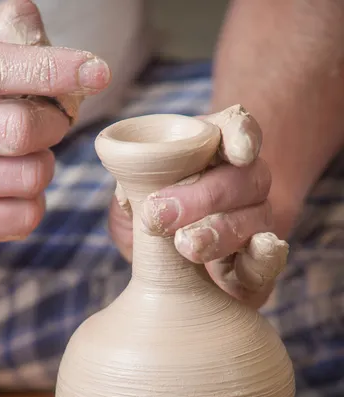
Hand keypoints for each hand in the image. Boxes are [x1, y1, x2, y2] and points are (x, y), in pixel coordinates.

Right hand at [0, 0, 109, 259]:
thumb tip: (30, 24)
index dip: (51, 69)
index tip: (97, 72)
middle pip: (19, 128)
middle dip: (52, 124)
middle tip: (53, 121)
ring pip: (30, 175)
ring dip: (43, 164)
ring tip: (23, 156)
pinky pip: (26, 215)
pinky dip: (33, 200)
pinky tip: (13, 187)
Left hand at [109, 105, 287, 307]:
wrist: (164, 261)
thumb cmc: (150, 211)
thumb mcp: (133, 194)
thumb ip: (131, 187)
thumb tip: (129, 194)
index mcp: (214, 151)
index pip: (237, 130)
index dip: (241, 136)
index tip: (238, 150)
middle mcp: (244, 183)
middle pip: (246, 179)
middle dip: (205, 196)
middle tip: (159, 216)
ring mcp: (256, 222)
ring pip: (256, 219)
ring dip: (221, 232)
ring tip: (185, 244)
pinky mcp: (257, 264)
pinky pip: (269, 261)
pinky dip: (264, 259)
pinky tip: (257, 256)